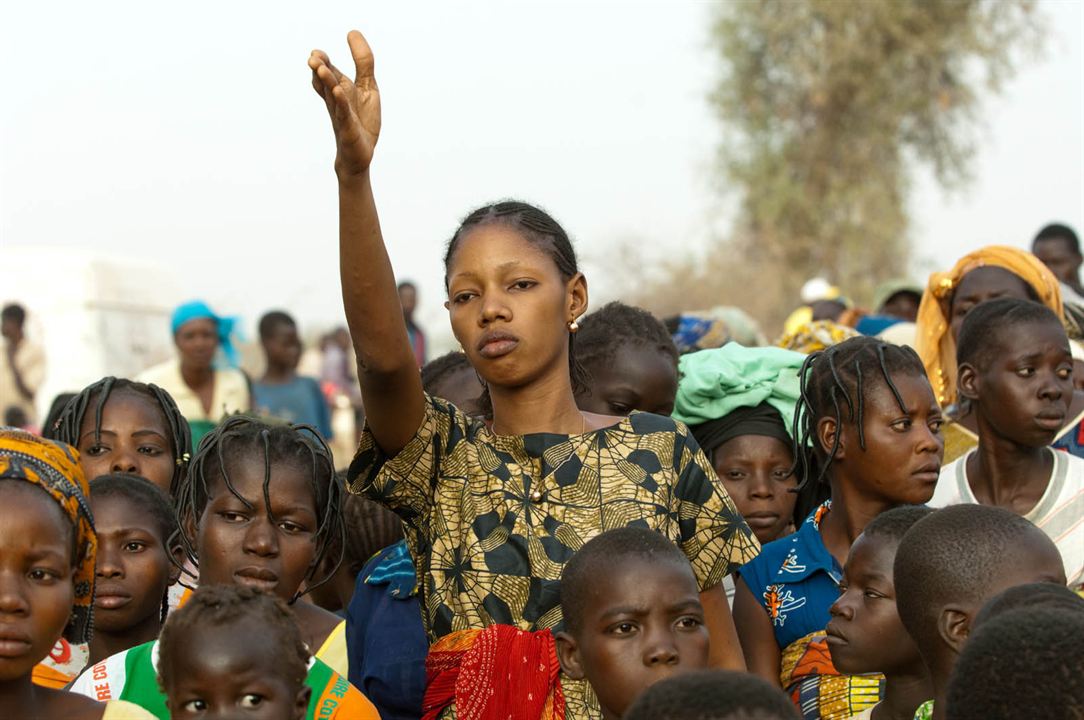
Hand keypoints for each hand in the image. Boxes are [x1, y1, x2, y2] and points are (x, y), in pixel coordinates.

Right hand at [309, 30, 380, 178]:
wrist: (360, 154)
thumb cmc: (361, 121)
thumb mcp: (367, 88)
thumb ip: (364, 63)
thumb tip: (352, 33)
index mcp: (340, 90)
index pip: (328, 72)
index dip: (322, 61)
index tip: (316, 52)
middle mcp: (337, 101)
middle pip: (325, 82)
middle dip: (320, 69)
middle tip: (313, 57)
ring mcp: (341, 115)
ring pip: (332, 95)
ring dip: (326, 81)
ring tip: (321, 67)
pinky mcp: (349, 128)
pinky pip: (343, 113)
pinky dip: (341, 102)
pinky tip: (339, 91)